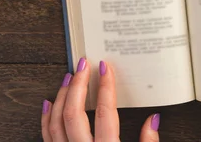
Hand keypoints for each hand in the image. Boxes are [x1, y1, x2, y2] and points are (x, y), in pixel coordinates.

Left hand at [41, 58, 159, 141]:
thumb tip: (153, 120)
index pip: (105, 113)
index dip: (106, 88)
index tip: (106, 68)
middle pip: (75, 113)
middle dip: (79, 85)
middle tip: (83, 65)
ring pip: (57, 122)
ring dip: (62, 97)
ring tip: (69, 78)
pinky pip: (47, 136)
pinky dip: (47, 118)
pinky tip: (49, 104)